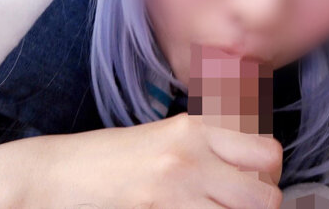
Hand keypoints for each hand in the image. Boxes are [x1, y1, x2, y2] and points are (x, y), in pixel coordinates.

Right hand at [36, 112, 283, 207]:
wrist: (58, 174)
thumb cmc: (112, 159)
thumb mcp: (166, 137)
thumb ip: (210, 145)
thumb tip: (255, 163)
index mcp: (197, 127)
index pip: (268, 151)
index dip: (270, 174)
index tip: (255, 181)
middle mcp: (192, 153)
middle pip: (266, 194)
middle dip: (261, 206)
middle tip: (240, 205)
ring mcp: (176, 185)